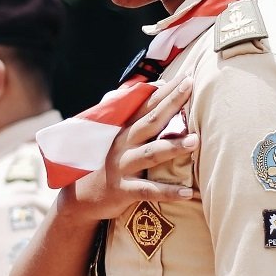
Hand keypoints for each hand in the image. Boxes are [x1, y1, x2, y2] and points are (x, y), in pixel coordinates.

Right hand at [58, 76, 197, 224]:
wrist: (80, 198)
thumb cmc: (105, 165)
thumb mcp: (113, 139)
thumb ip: (131, 119)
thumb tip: (149, 91)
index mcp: (124, 130)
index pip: (147, 105)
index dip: (166, 91)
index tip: (186, 77)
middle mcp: (123, 144)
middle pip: (150, 121)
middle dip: (171, 104)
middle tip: (191, 89)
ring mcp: (122, 167)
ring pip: (150, 154)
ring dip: (173, 146)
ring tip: (195, 140)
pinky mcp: (123, 191)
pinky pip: (148, 190)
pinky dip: (168, 192)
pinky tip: (188, 192)